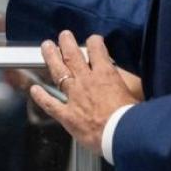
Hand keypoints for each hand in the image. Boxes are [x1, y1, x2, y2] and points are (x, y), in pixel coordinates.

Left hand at [30, 31, 138, 153]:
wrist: (122, 135)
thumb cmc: (132, 117)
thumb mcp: (136, 93)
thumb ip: (129, 83)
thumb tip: (131, 80)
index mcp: (105, 75)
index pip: (97, 51)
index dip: (94, 42)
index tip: (93, 39)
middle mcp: (86, 82)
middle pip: (72, 56)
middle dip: (67, 43)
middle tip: (63, 35)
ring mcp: (74, 97)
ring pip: (58, 72)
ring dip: (51, 58)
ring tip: (46, 46)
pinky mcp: (67, 115)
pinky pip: (50, 104)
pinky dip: (41, 97)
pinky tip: (34, 90)